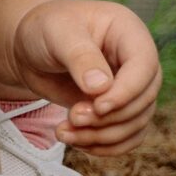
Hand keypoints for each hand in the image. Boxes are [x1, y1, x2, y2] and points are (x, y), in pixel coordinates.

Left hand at [0, 0, 160, 153]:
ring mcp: (131, 87)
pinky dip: (104, 146)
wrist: (31, 47)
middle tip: (73, 117)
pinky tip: (75, 141)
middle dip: (109, 117)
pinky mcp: (119, 109)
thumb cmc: (45, 29)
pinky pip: (127, 136)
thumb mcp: (57, 33)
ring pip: (136, 123)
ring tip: (64, 132)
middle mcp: (137, 61)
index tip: (98, 107)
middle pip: (144, 99)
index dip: (126, 92)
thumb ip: (79, 57)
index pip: (145, 66)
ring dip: (102, 136)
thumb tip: (101, 88)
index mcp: (128, 32)